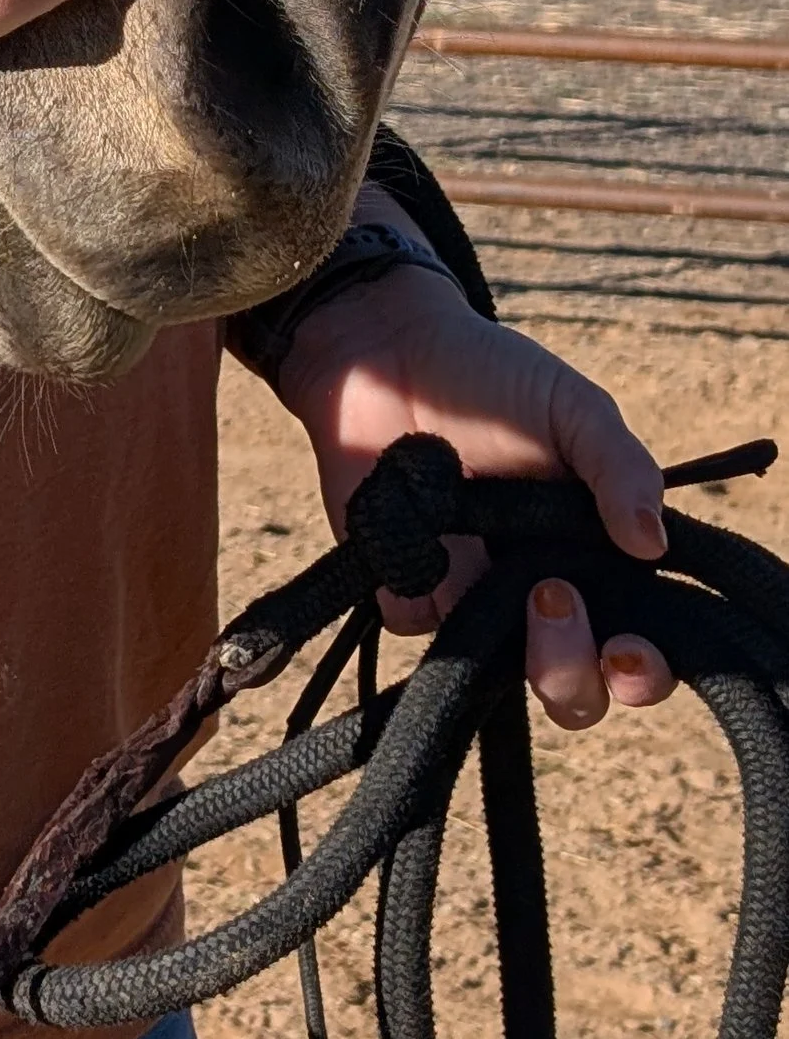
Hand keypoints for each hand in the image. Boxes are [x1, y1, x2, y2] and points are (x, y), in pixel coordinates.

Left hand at [276, 257, 674, 728]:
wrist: (386, 349)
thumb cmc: (491, 375)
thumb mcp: (573, 410)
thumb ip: (621, 469)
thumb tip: (652, 544)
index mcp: (595, 560)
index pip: (636, 648)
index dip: (642, 671)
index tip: (629, 649)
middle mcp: (538, 592)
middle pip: (570, 689)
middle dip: (569, 671)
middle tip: (552, 598)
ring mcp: (469, 595)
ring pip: (492, 672)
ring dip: (495, 640)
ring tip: (486, 559)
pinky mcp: (402, 586)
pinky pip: (416, 622)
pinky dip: (418, 589)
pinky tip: (417, 531)